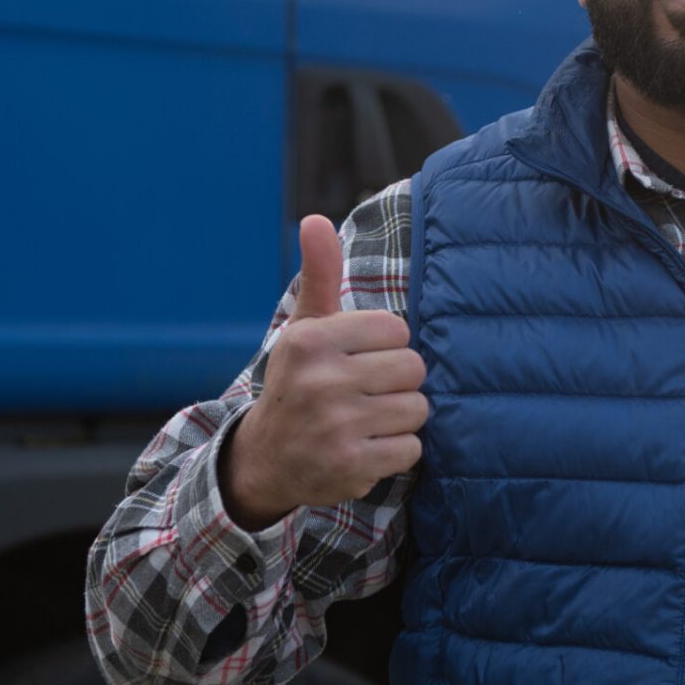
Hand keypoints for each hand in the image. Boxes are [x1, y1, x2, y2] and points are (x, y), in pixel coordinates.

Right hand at [220, 215, 427, 528]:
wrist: (266, 458)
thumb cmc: (299, 382)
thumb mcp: (304, 328)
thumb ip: (320, 275)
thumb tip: (315, 219)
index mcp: (311, 340)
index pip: (397, 330)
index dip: (387, 346)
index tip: (359, 359)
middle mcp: (321, 381)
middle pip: (412, 369)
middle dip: (397, 382)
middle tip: (365, 393)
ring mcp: (336, 426)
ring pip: (417, 409)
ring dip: (399, 418)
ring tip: (366, 420)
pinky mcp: (351, 465)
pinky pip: (412, 449)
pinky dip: (396, 451)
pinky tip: (366, 447)